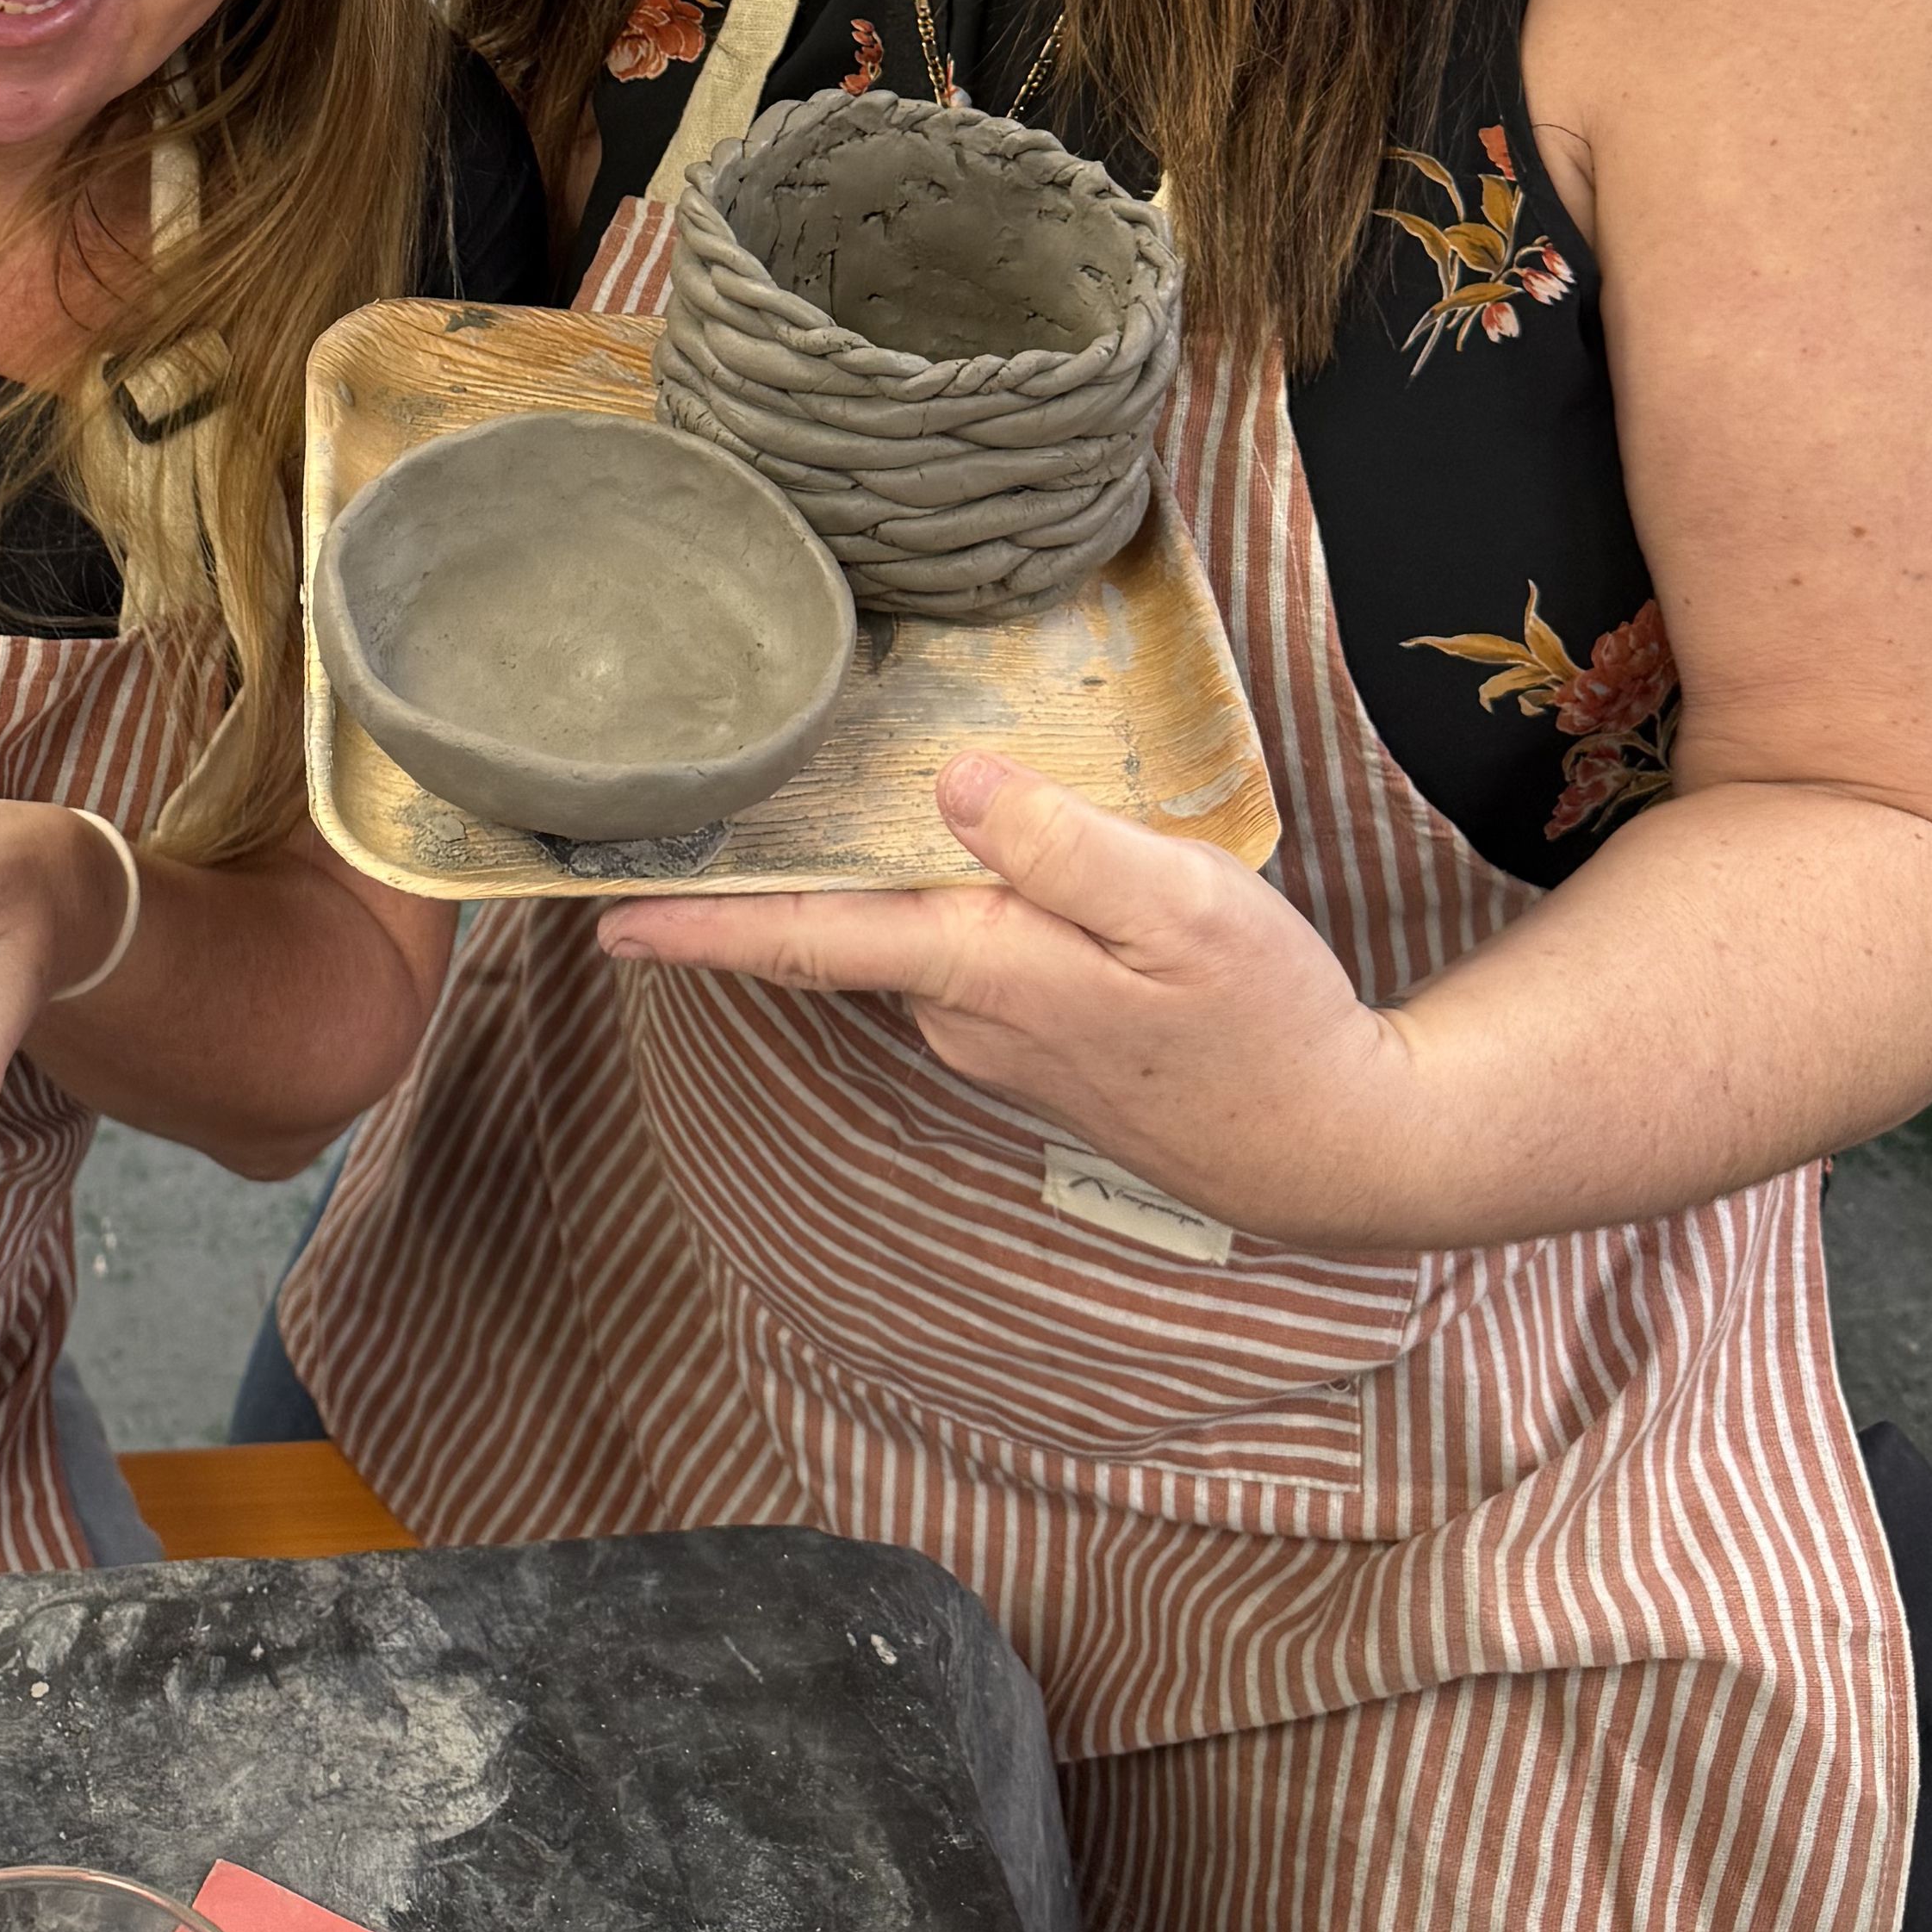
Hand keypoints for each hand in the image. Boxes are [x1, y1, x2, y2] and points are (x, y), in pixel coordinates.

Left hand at [595, 752, 1426, 1252]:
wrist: (1326, 1145)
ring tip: (816, 802)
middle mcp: (962, 1013)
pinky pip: (960, 959)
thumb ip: (1064, 845)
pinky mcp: (1034, 1042)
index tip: (605, 917)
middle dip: (763, 884)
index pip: (810, 939)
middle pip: (843, 928)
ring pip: (909, 939)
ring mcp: (994, 1038)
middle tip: (680, 814)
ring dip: (872, 886)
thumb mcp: (1181, 906)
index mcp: (983, 967)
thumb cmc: (1263, 1018)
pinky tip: (962, 867)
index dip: (703, 927)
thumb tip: (955, 787)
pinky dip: (941, 912)